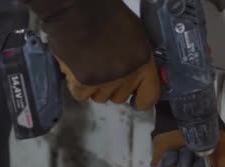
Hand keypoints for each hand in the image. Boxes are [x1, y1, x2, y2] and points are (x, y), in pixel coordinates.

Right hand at [25, 0, 159, 109]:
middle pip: (120, 98)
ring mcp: (106, 80)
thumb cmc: (104, 13)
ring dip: (93, 86)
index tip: (135, 98)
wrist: (75, 8)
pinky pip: (81, 95)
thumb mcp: (134, 33)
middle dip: (111, 87)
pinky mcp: (84, 82)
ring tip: (88, 64)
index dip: (141, 99)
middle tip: (102, 68)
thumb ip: (137, 57)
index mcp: (143, 60)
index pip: (150, 96)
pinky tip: (76, 68)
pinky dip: (76, 85)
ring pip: (100, 98)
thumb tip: (136, 75)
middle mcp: (127, 73)